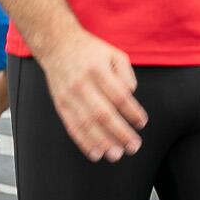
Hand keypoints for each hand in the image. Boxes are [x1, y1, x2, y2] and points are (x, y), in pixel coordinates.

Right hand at [37, 30, 147, 161]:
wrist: (57, 45)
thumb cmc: (91, 51)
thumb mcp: (115, 54)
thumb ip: (126, 76)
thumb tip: (131, 97)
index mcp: (99, 70)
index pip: (119, 96)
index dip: (132, 112)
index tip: (141, 123)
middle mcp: (82, 84)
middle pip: (103, 114)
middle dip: (120, 133)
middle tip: (133, 146)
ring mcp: (69, 96)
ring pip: (87, 124)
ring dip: (103, 142)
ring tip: (116, 155)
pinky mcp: (60, 105)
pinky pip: (72, 127)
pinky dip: (84, 142)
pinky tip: (96, 153)